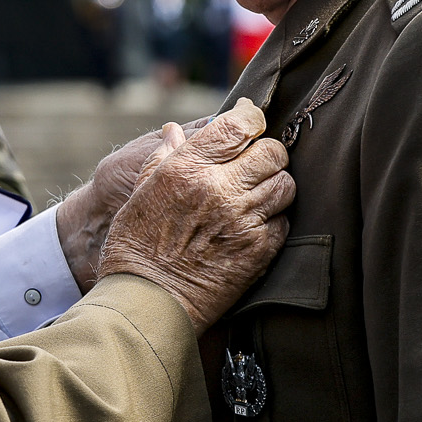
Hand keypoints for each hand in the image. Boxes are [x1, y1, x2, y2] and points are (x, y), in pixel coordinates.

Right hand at [95, 107, 294, 331]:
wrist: (147, 302)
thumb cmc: (135, 247)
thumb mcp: (139, 194)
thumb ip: (162, 158)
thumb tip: (174, 132)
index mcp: (187, 168)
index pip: (238, 125)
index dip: (251, 118)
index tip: (250, 121)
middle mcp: (219, 189)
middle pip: (273, 152)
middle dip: (267, 153)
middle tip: (254, 164)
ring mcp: (243, 220)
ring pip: (285, 184)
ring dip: (274, 185)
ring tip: (255, 195)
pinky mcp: (259, 250)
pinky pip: (284, 220)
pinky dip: (274, 219)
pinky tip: (253, 225)